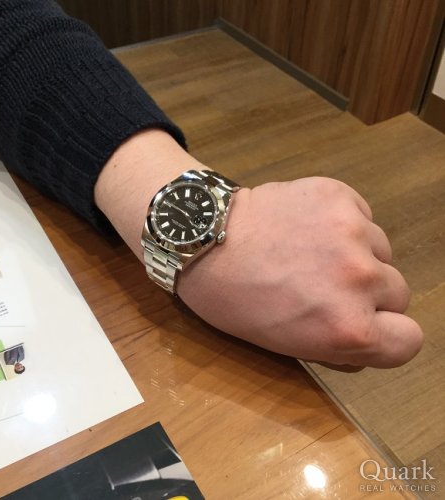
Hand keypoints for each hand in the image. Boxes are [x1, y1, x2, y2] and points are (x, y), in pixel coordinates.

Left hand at [178, 177, 422, 367]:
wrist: (204, 240)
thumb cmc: (235, 301)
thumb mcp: (286, 345)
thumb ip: (338, 347)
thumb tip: (369, 339)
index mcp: (348, 329)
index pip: (408, 342)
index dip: (386, 335)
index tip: (365, 326)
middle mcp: (361, 279)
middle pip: (398, 293)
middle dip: (369, 295)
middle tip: (325, 286)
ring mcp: (352, 231)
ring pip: (382, 250)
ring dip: (357, 255)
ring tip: (310, 251)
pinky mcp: (339, 195)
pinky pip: (363, 215)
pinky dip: (343, 223)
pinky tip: (307, 226)